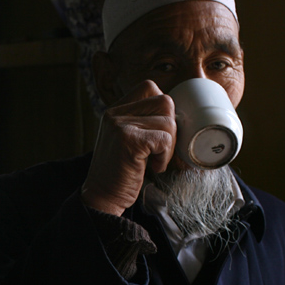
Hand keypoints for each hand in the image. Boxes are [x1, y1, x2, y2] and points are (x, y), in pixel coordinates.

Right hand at [81, 80, 176, 215]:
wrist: (103, 197)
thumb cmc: (122, 172)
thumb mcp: (129, 139)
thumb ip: (144, 122)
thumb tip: (181, 115)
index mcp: (115, 110)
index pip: (150, 87)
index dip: (163, 109)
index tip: (159, 133)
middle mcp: (115, 113)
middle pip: (164, 101)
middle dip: (171, 128)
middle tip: (161, 150)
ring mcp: (120, 125)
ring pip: (168, 121)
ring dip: (169, 145)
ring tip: (154, 160)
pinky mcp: (129, 140)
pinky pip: (165, 139)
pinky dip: (165, 157)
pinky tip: (153, 167)